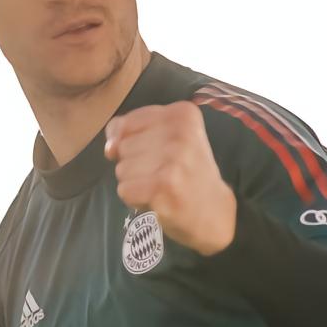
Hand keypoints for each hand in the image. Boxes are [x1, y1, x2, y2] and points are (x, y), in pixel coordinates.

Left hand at [104, 101, 237, 254]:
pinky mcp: (164, 185)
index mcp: (182, 113)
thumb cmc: (188, 174)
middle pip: (123, 147)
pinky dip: (136, 199)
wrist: (216, 214)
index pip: (125, 123)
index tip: (159, 156)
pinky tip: (159, 199)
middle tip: (165, 174)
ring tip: (162, 186)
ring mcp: (173, 158)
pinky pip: (125, 190)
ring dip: (137, 183)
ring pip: (121, 169)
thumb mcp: (168, 139)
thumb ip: (130, 132)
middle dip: (136, 165)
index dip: (132, 145)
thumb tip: (110, 148)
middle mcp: (180, 131)